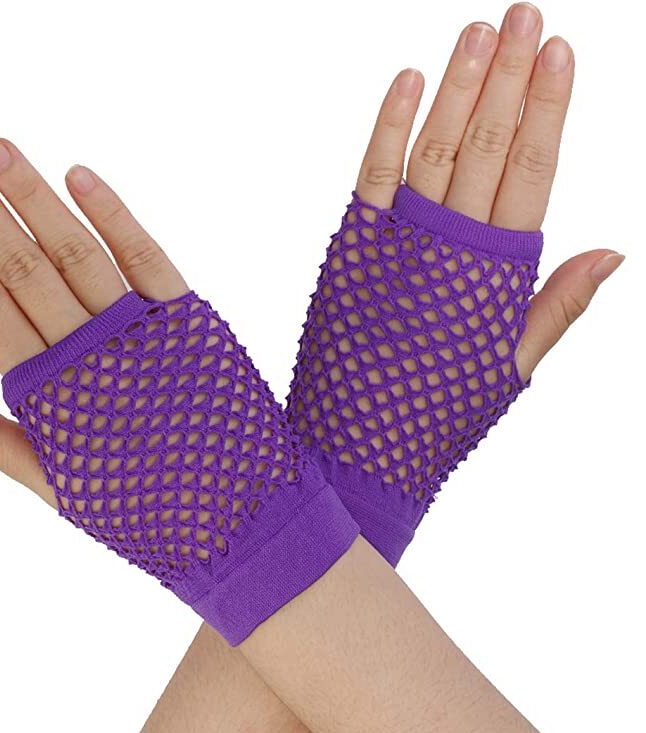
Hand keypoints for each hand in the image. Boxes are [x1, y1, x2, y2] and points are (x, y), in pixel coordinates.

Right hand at [0, 140, 187, 501]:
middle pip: (23, 270)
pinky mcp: (191, 323)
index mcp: (52, 398)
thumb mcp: (63, 490)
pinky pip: (146, 259)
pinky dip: (113, 216)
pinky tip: (80, 175)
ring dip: (35, 198)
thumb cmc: (147, 510)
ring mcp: (143, 336)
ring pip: (76, 254)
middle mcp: (92, 357)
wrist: (241, 522)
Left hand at [354, 3, 621, 380]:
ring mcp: (395, 249)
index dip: (548, 110)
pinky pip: (371, 180)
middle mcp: (448, 252)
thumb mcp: (511, 369)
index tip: (561, 52)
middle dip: (509, 78)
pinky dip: (388, 128)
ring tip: (481, 31)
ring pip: (435, 153)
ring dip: (458, 88)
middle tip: (527, 15)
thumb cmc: (437, 417)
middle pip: (487, 149)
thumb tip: (614, 249)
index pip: (532, 174)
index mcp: (496, 278)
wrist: (358, 457)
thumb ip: (556, 305)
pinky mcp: (349, 254)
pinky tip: (409, 79)